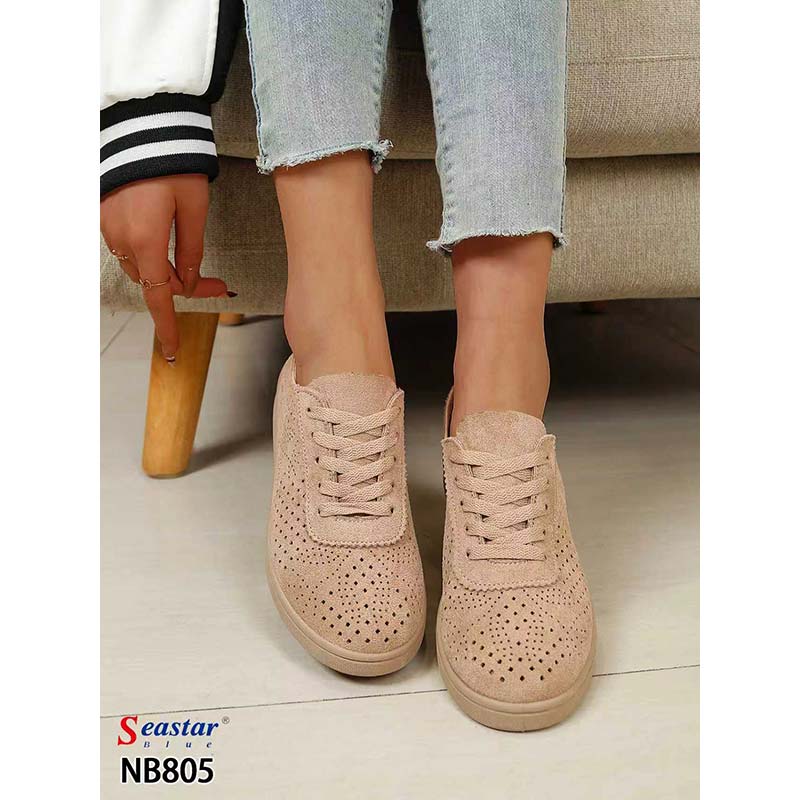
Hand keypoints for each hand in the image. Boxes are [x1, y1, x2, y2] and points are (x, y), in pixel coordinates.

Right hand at [100, 174, 231, 361]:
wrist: (141, 125)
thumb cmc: (174, 164)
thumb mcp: (195, 209)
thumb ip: (193, 251)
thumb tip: (190, 283)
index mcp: (147, 242)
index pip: (159, 297)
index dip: (168, 327)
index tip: (173, 351)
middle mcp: (123, 240)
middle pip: (155, 283)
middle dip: (186, 287)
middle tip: (221, 283)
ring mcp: (110, 228)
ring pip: (143, 268)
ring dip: (169, 271)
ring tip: (201, 266)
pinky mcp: (106, 216)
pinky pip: (130, 248)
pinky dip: (153, 255)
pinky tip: (172, 244)